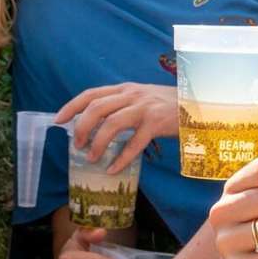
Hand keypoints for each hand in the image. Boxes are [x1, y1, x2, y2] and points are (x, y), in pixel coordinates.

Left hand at [56, 82, 176, 173]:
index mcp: (125, 89)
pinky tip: (113, 169)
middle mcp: (132, 95)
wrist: (199, 104)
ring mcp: (144, 109)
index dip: (71, 107)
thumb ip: (123, 106)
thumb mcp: (143, 98)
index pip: (91, 94)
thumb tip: (99, 125)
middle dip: (81, 128)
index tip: (58, 120)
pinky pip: (134, 143)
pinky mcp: (156, 124)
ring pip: (112, 124)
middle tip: (77, 146)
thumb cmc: (170, 105)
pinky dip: (121, 158)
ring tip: (92, 158)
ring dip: (97, 143)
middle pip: (96, 108)